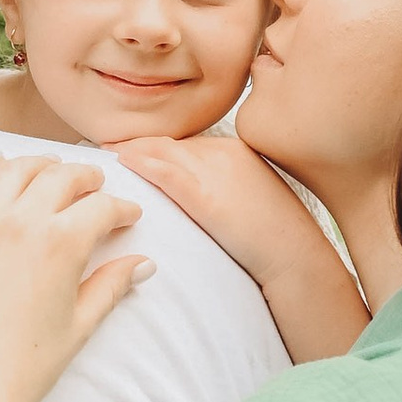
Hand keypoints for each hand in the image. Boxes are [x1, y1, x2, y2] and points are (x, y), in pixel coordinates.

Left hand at [0, 155, 152, 401]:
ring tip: (50, 169)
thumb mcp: (78, 325)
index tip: (128, 215)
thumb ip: (111, 285)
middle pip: (59, 177)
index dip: (121, 209)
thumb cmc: (24, 367)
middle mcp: (18, 222)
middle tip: (94, 186)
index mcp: (60, 244)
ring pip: (11, 170)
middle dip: (84, 177)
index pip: (100, 207)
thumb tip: (144, 264)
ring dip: (37, 164)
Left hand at [117, 130, 370, 361]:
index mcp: (237, 150)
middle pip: (170, 143)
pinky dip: (143, 163)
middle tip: (105, 146)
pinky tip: (122, 160)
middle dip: (137, 144)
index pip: (185, 144)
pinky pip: (168, 173)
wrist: (298, 258)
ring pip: (164, 152)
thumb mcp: (253, 199)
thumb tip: (200, 196)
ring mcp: (217, 172)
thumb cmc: (278, 239)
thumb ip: (226, 188)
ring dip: (131, 151)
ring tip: (103, 153)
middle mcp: (225, 152)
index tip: (130, 148)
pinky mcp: (208, 196)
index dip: (155, 146)